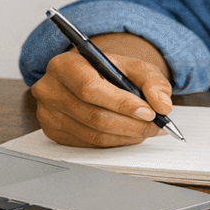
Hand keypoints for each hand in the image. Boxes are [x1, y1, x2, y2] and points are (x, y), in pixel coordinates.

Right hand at [31, 42, 174, 147]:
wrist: (88, 78)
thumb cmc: (109, 71)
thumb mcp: (133, 67)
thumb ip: (152, 81)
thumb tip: (162, 105)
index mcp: (66, 65)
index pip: (91, 89)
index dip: (122, 104)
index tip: (149, 112)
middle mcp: (50, 89)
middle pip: (93, 116)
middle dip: (130, 124)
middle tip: (155, 126)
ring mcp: (47, 113)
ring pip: (93, 134)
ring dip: (126, 136)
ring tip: (146, 130)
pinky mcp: (52, 131)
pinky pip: (88, 144)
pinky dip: (114, 142)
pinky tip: (128, 134)